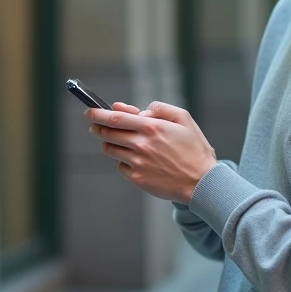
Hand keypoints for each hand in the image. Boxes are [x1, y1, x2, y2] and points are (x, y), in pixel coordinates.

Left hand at [86, 101, 216, 202]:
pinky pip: (121, 166)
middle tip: (95, 125)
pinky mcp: (138, 179)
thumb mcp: (184, 119)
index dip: (97, 114)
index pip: (115, 118)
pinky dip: (123, 161)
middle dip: (97, 127)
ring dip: (109, 143)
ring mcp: (138, 163)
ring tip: (119, 142)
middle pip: (106, 133)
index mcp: (152, 127)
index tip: (89, 111)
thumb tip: (137, 110)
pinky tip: (136, 160)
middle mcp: (142, 144)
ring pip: (110, 150)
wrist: (201, 182)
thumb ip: (159, 108)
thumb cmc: (194, 150)